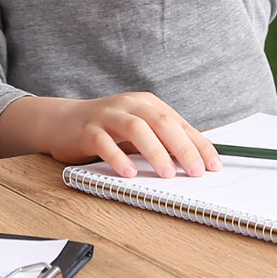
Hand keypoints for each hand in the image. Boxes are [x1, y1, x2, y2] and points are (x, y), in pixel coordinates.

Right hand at [11, 92, 220, 178]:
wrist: (62, 122)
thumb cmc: (107, 129)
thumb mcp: (138, 130)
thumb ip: (162, 141)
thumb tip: (197, 160)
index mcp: (146, 104)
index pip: (179, 123)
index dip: (199, 144)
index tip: (214, 165)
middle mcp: (129, 105)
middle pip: (161, 122)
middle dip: (182, 147)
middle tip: (196, 171)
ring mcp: (107, 116)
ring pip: (136, 128)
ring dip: (155, 151)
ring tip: (167, 173)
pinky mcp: (87, 131)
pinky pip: (104, 143)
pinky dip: (118, 158)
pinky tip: (129, 173)